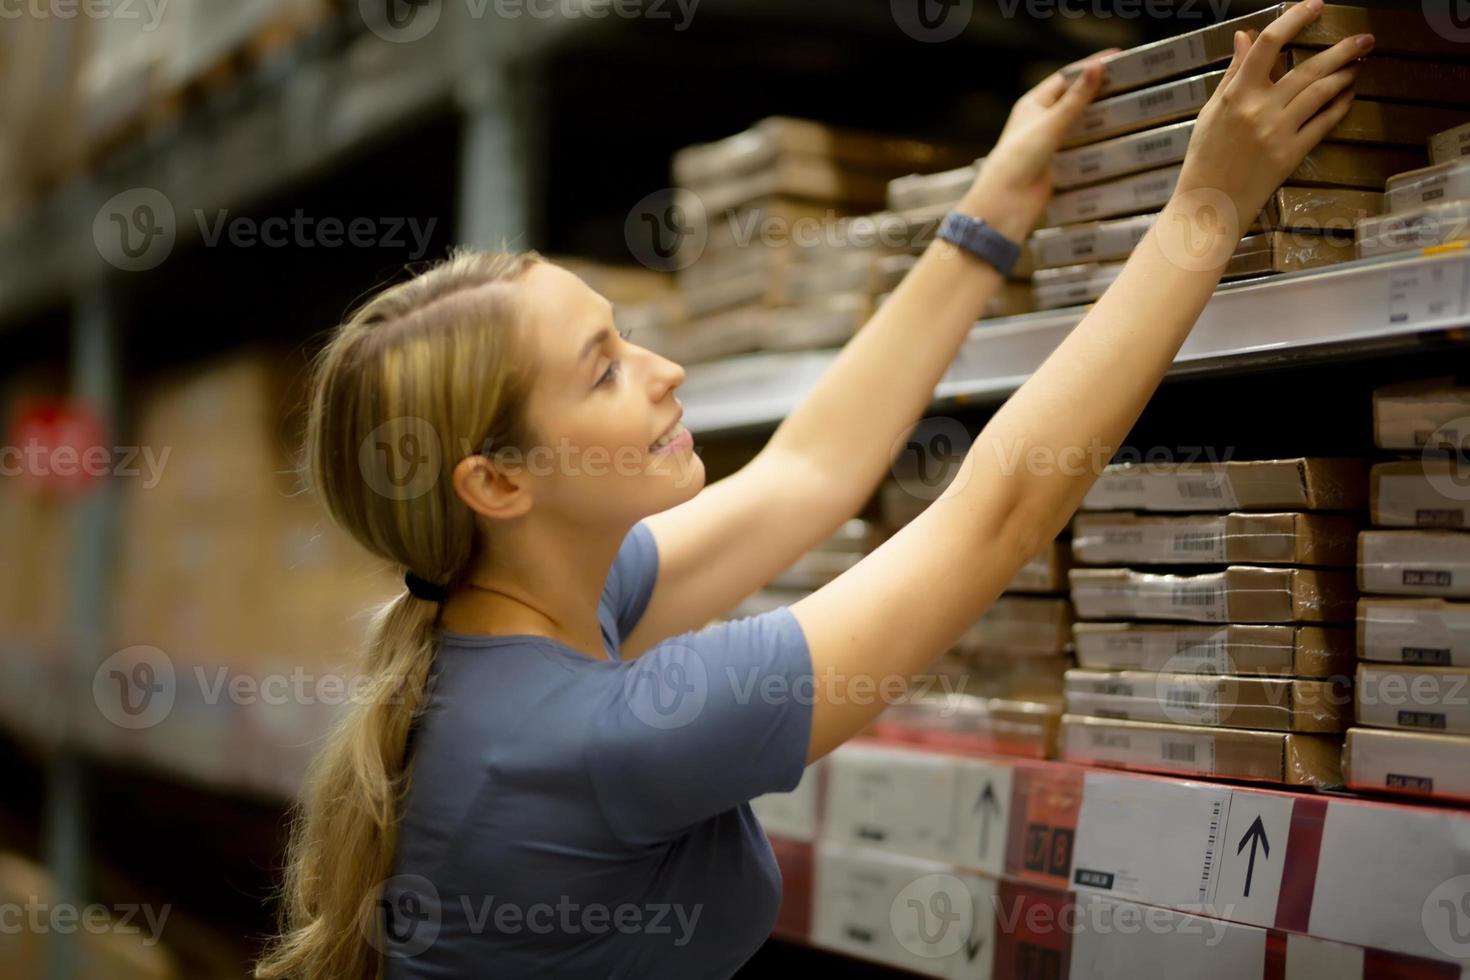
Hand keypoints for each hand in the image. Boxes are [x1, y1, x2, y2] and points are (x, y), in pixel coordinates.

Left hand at [958, 48, 1114, 241]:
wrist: (1007, 203)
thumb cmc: (1019, 158)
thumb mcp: (1050, 124)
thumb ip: (1075, 99)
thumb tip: (1097, 68)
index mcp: (1033, 104)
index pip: (1065, 78)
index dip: (1089, 66)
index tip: (1116, 55)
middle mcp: (1040, 121)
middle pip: (1074, 99)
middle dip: (1098, 89)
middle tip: (1129, 79)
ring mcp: (1049, 142)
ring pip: (1080, 122)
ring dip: (1100, 114)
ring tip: (1130, 102)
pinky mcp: (1058, 162)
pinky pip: (1082, 145)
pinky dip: (1097, 138)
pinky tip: (1117, 133)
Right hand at [1174, 0, 1371, 237]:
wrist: (1208, 205)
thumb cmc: (1204, 159)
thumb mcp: (1211, 112)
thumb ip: (1232, 74)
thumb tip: (1245, 37)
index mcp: (1236, 95)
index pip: (1267, 45)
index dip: (1294, 20)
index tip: (1314, 6)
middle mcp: (1260, 109)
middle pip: (1308, 68)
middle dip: (1341, 50)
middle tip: (1364, 38)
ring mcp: (1278, 133)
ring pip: (1321, 93)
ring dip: (1345, 75)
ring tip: (1358, 65)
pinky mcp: (1291, 154)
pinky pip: (1323, 123)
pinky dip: (1339, 106)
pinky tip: (1348, 95)